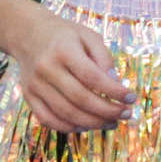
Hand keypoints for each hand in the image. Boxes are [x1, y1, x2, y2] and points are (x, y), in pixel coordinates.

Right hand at [12, 12, 133, 132]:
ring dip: (93, 123)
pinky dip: (70, 127)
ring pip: (66, 113)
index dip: (114, 91)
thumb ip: (104, 58)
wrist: (28, 34)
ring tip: (112, 123)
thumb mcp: (88, 36)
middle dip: (107, 111)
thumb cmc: (65, 36)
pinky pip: (49, 119)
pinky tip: (88, 126)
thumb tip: (116, 83)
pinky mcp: (29, 96)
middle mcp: (46, 69)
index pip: (93, 77)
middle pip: (80, 99)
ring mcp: (35, 85)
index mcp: (63, 50)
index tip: (132, 98)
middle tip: (126, 114)